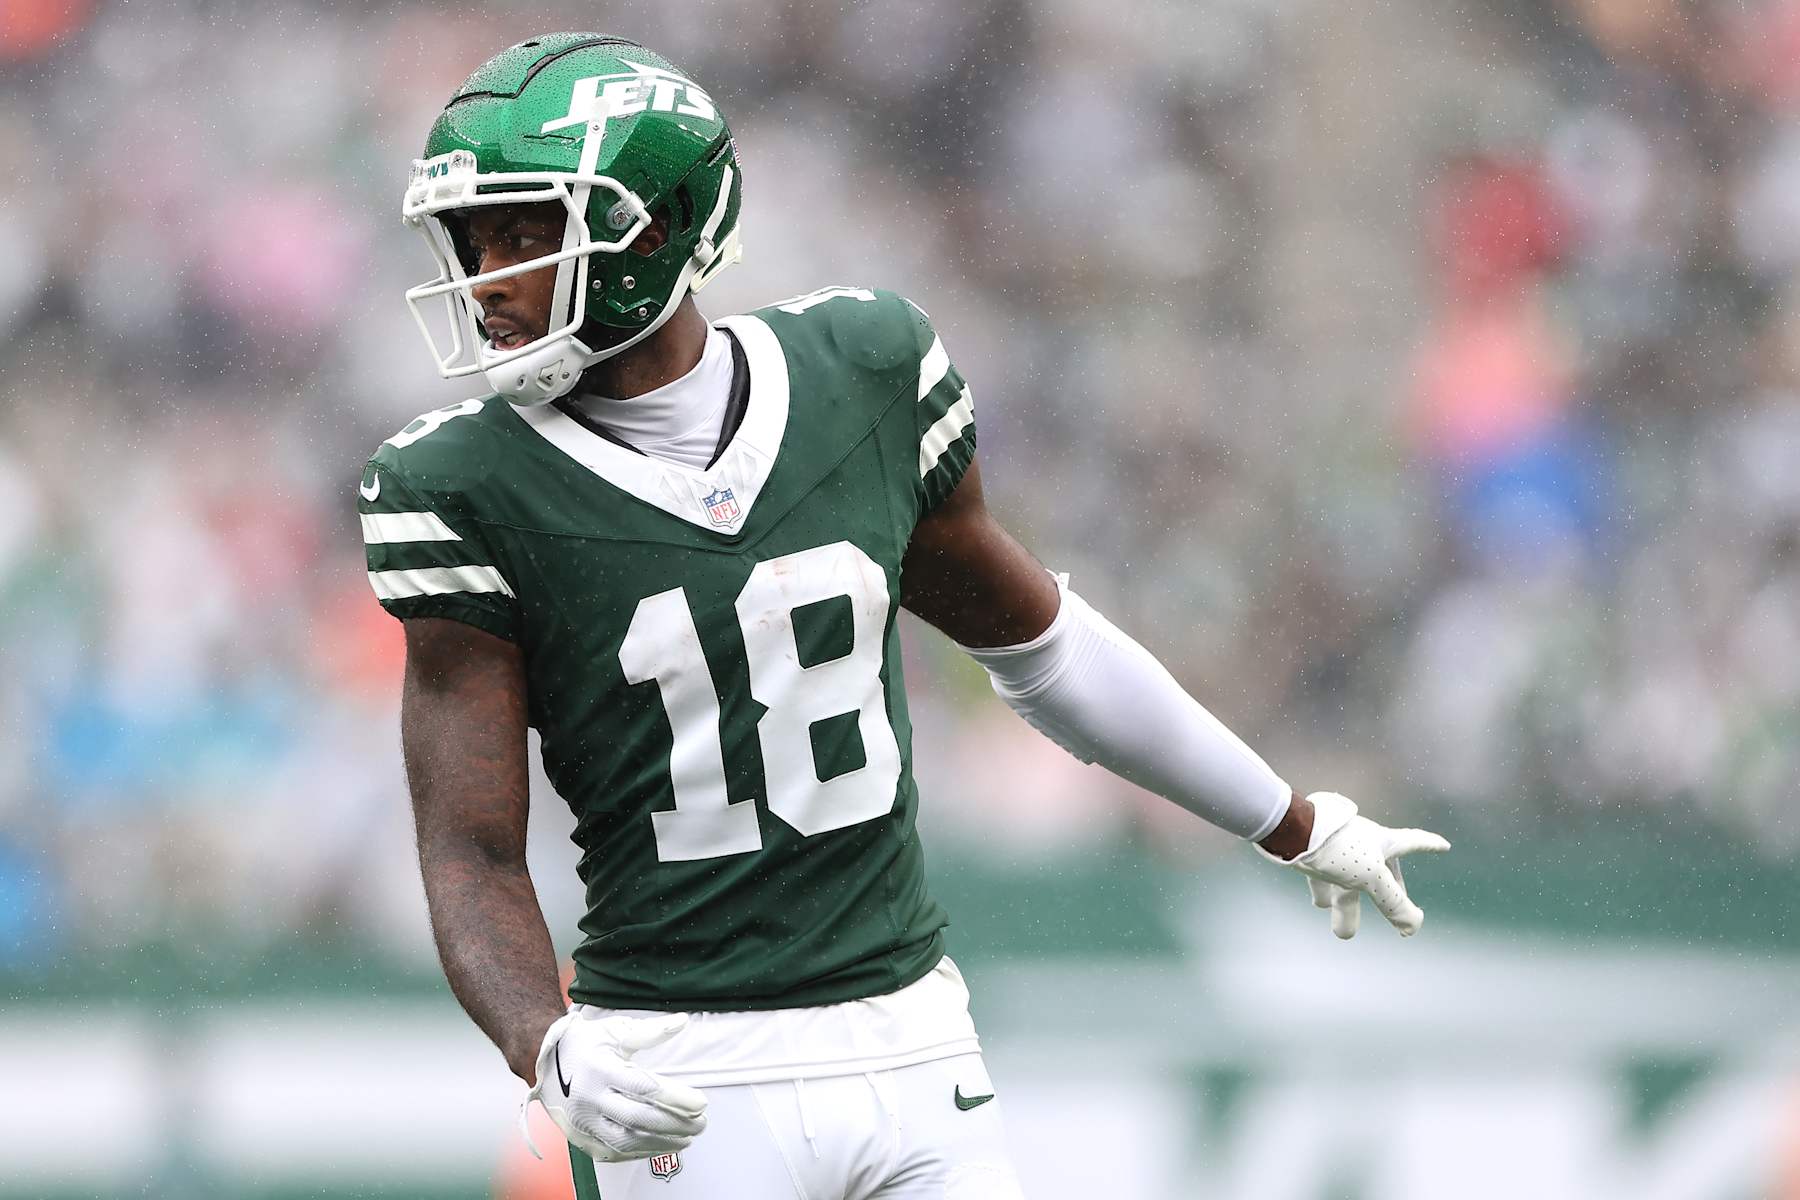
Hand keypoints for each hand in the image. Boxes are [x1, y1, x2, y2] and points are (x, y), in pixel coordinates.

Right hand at [523, 1009, 706, 1162]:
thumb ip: (651, 1031)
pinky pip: (613, 1152)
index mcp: (600, 1069)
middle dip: (675, 1123)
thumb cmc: (584, 1044)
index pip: (644, 1088)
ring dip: (662, 1143)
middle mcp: (589, 1098)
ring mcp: (583, 1122)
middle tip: (701, 1122)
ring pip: (627, 1141)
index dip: (676, 1097)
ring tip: (688, 1137)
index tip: (701, 1102)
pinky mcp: (580, 1138)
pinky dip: (641, 1153)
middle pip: (639, 1118)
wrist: (542, 1061)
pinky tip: (662, 1145)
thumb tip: (682, 1021)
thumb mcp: (615, 1031)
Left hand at [1258, 792, 1449, 938]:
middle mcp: (1363, 841)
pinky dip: (1324, 891)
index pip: (1414, 842)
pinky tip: (1320, 906)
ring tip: (1345, 933)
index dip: (1430, 845)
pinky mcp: (1314, 851)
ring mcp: (1338, 846)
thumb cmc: (1338, 848)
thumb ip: (1394, 903)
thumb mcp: (1372, 878)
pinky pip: (1323, 875)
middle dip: (1387, 893)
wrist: (1292, 830)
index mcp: (1383, 842)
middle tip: (1395, 906)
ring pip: (1348, 881)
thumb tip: (1412, 927)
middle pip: (1381, 871)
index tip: (1444, 845)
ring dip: (1349, 906)